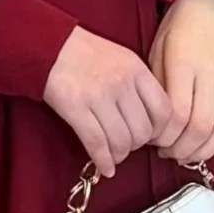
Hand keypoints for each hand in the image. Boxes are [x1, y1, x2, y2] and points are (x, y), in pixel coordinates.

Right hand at [43, 24, 177, 177]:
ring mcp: (99, 96)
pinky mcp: (76, 108)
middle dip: (137, 145)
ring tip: (115, 155)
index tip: (152, 137)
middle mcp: (121, 83)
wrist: (50, 44)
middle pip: (143, 131)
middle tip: (129, 145)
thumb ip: (140, 85)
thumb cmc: (85, 53)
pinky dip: (103, 161)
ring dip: (120, 155)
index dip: (160, 131)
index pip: (164, 111)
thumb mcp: (122, 59)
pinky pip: (97, 143)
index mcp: (136, 70)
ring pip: (122, 141)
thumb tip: (152, 120)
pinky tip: (105, 167)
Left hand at [146, 0, 213, 165]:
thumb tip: (155, 121)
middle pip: (202, 126)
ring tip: (190, 154)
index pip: (177, 114)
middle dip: (182, 149)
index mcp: (186, 63)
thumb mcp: (158, 49)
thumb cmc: (182, 22)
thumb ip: (158, 85)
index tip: (154, 139)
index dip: (164, 136)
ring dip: (207, 150)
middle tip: (170, 152)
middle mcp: (212, 72)